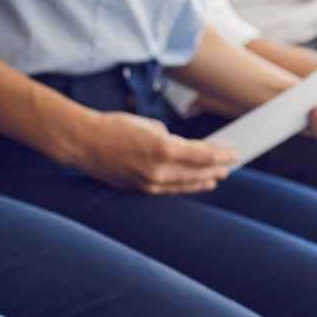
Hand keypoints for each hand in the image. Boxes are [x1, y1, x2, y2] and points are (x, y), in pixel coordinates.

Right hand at [65, 111, 236, 194]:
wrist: (82, 143)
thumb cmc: (112, 127)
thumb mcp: (147, 125)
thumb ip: (169, 139)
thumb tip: (182, 149)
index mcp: (163, 149)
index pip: (202, 155)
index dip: (221, 155)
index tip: (234, 153)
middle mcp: (158, 170)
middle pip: (196, 172)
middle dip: (215, 168)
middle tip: (229, 165)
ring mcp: (148, 183)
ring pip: (183, 185)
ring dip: (201, 181)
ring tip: (215, 178)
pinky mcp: (138, 189)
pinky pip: (167, 190)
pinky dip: (182, 187)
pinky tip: (190, 185)